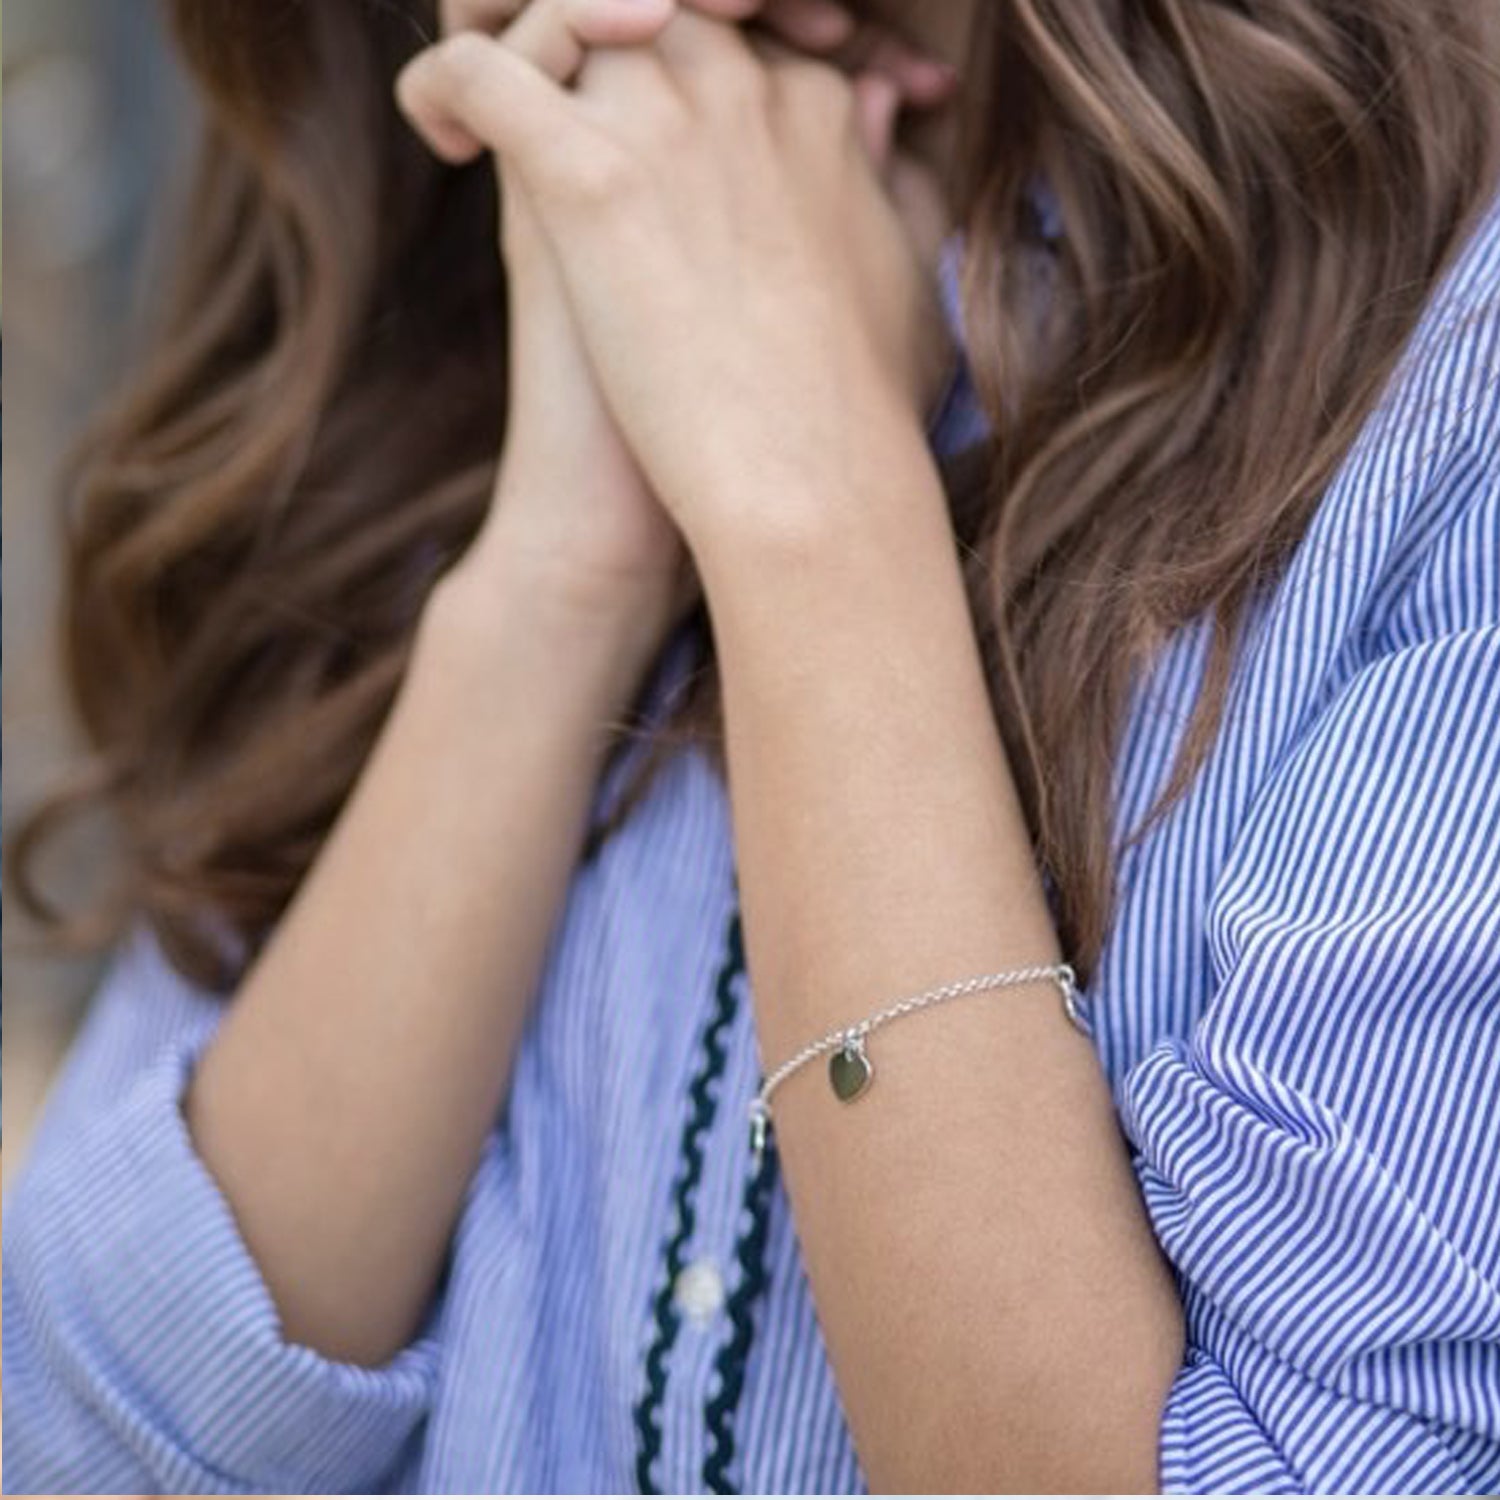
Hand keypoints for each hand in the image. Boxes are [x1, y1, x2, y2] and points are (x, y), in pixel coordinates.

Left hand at [400, 12, 954, 560]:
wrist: (814, 487)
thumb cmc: (859, 416)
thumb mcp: (897, 274)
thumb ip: (877, 176)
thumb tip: (875, 110)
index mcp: (812, 109)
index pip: (718, 28)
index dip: (664, 64)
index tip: (631, 132)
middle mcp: (742, 92)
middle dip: (578, 31)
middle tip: (541, 106)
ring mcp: (667, 125)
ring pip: (553, 11)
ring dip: (504, 45)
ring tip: (478, 120)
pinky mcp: (591, 180)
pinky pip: (480, 72)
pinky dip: (442, 89)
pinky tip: (444, 145)